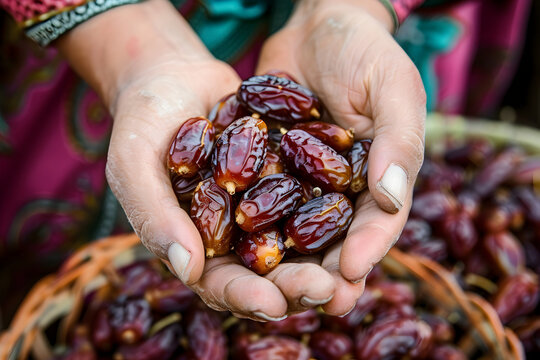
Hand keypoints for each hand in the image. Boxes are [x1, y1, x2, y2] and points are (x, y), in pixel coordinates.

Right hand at [56, 0, 335, 320]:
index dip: (245, 297)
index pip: (219, 282)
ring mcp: (262, 206)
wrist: (173, 76)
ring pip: (296, 242)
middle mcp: (233, 234)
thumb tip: (186, 269)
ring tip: (351, 269)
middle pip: (267, 272)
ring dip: (324, 258)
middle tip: (327, 291)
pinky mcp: (285, 176)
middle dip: (295, 285)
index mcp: (194, 244)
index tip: (273, 304)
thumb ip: (153, 216)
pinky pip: (311, 195)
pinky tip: (360, 214)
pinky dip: (333, 208)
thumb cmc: (142, 122)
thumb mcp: (134, 165)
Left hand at [256, 0, 425, 314]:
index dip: (367, 250)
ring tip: (266, 290)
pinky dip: (245, 223)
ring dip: (280, 262)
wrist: (317, 25)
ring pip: (291, 231)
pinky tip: (228, 244)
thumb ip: (398, 144)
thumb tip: (394, 200)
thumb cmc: (367, 52)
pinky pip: (257, 199)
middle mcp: (342, 191)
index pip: (379, 224)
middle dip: (320, 273)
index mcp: (381, 180)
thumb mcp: (394, 90)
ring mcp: (303, 182)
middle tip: (306, 299)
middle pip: (333, 241)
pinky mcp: (269, 168)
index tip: (347, 272)